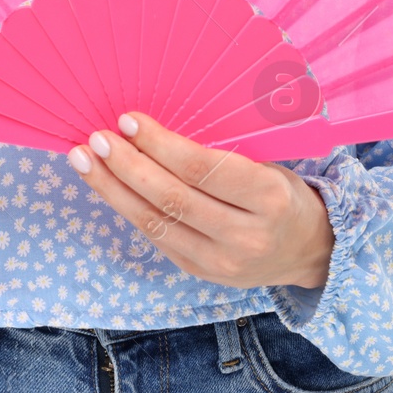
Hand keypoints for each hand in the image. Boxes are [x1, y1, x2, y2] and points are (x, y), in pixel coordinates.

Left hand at [66, 112, 333, 289]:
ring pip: (155, 223)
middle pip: (172, 198)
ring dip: (113, 189)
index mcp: (270, 197)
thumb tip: (155, 124)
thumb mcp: (270, 163)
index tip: (127, 120)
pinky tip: (107, 186)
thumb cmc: (284, 192)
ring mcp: (222, 261)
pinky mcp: (201, 272)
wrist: (308, 251)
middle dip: (127, 166)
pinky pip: (156, 237)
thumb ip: (223, 150)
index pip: (203, 169)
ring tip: (84, 160)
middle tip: (96, 138)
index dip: (160, 144)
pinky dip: (127, 208)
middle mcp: (246, 235)